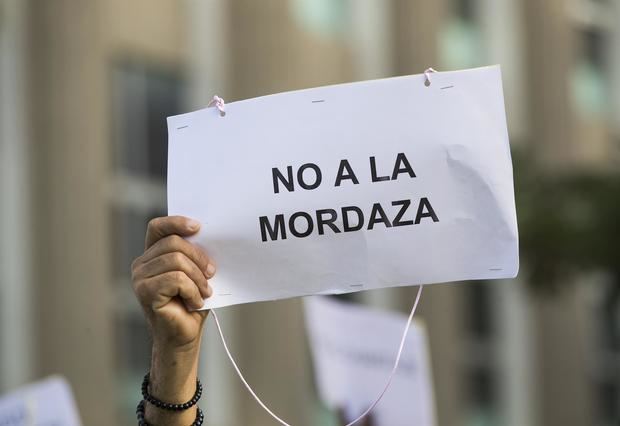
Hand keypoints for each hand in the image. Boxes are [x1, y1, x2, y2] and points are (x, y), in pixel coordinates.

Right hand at [132, 216, 213, 424]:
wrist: (185, 336)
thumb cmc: (191, 303)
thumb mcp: (196, 273)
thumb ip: (195, 254)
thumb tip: (208, 235)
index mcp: (152, 255)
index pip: (158, 227)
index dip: (177, 222)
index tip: (199, 227)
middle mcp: (141, 264)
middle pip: (174, 243)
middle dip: (199, 258)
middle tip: (211, 274)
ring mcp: (140, 278)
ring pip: (177, 261)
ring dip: (198, 278)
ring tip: (204, 292)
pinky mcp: (145, 292)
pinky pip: (176, 279)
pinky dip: (192, 290)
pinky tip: (195, 302)